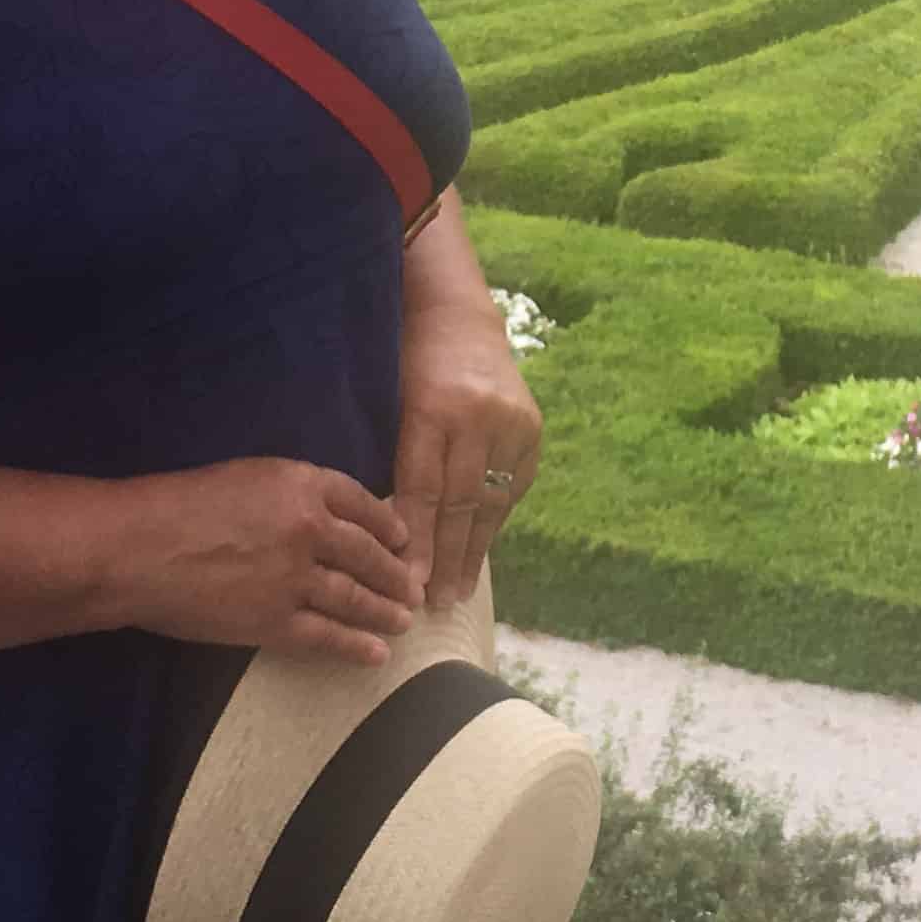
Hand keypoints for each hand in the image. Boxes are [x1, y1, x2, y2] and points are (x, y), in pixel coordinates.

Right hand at [113, 458, 423, 665]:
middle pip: (368, 554)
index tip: (403, 541)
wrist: (137, 549)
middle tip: (415, 588)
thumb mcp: (245, 478)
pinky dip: (355, 647)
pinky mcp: (273, 622)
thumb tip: (325, 516)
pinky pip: (326, 637)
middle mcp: (309, 528)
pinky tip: (377, 654)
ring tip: (403, 620)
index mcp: (302, 483)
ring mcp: (294, 578)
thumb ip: (290, 493)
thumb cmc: (177, 505)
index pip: (363, 503)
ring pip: (355, 597)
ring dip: (385, 611)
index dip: (389, 525)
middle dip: (396, 574)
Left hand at [393, 297, 543, 609]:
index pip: (423, 488)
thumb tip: (389, 539)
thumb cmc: (403, 366)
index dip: (416, 541)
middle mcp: (478, 415)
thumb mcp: (387, 407)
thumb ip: (393, 463)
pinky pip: (512, 487)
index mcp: (432, 407)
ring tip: (457, 591)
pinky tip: (479, 550)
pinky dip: (493, 520)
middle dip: (446, 557)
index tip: (407, 585)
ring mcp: (512, 421)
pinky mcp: (533, 428)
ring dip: (473, 550)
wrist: (457, 318)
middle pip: (460, 501)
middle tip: (433, 603)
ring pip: (491, 500)